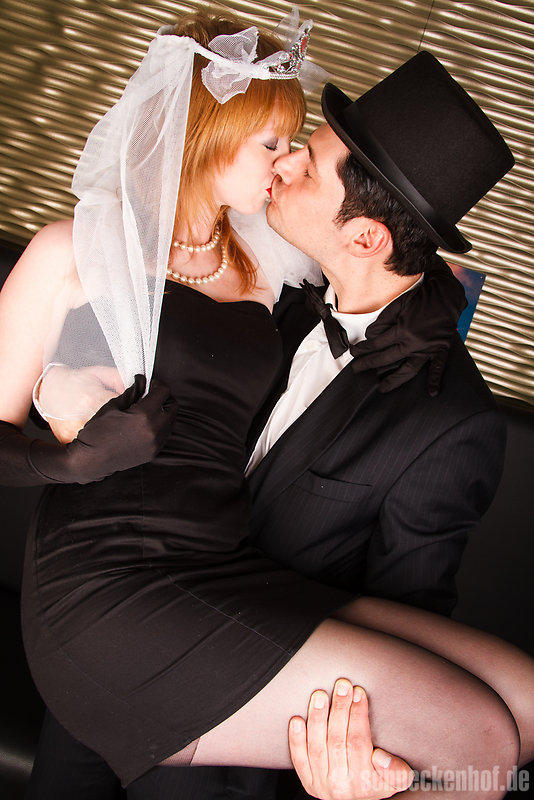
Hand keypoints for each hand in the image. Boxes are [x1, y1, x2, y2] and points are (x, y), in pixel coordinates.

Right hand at [30, 375, 178, 483]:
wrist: (91, 461)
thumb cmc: (96, 432)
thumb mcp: (112, 407)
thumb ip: (131, 393)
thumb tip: (141, 382)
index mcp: (144, 416)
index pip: (163, 392)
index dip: (157, 384)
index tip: (149, 383)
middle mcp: (154, 430)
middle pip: (173, 406)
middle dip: (163, 397)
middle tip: (150, 394)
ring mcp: (156, 443)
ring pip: (171, 420)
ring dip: (163, 411)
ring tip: (146, 409)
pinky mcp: (153, 452)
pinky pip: (165, 434)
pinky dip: (160, 425)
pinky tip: (145, 423)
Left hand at [289, 679, 413, 799]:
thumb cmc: (378, 783)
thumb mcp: (398, 780)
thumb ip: (396, 771)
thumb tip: (380, 757)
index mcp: (364, 782)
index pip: (359, 741)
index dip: (358, 714)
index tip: (358, 693)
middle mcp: (341, 784)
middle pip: (337, 739)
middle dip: (340, 708)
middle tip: (342, 686)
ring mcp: (322, 783)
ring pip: (317, 745)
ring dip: (317, 717)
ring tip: (320, 695)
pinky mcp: (308, 781)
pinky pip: (299, 758)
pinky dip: (296, 739)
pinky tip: (297, 720)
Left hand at [351, 256, 466, 395]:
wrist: (446, 293)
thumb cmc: (422, 296)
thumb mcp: (398, 304)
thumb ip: (383, 321)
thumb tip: (370, 336)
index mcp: (403, 330)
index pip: (378, 344)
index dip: (364, 349)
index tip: (355, 353)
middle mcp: (415, 342)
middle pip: (387, 358)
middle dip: (369, 364)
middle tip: (357, 369)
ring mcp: (428, 347)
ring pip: (409, 369)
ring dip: (394, 380)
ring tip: (383, 388)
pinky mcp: (441, 348)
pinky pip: (438, 367)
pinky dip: (435, 379)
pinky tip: (432, 392)